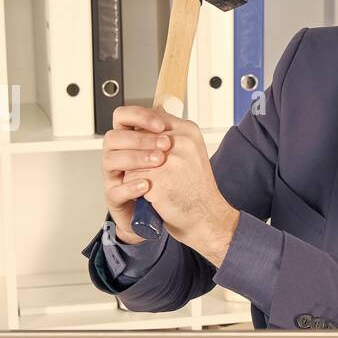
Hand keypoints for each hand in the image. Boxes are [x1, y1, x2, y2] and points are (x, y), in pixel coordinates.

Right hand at [100, 106, 172, 244]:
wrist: (173, 214)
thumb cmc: (170, 182)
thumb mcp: (172, 153)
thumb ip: (168, 134)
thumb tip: (174, 115)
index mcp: (129, 140)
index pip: (123, 118)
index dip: (140, 117)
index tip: (161, 125)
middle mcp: (117, 155)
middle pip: (115, 137)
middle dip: (141, 138)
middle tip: (165, 146)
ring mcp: (113, 177)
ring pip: (111, 160)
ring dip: (136, 158)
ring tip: (158, 162)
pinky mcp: (115, 198)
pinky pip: (115, 191)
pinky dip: (130, 186)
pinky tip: (147, 184)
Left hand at [111, 105, 240, 265]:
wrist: (207, 217)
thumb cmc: (197, 189)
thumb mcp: (191, 153)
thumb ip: (171, 136)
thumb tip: (143, 125)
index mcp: (188, 131)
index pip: (152, 120)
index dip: (143, 134)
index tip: (146, 147)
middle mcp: (179, 142)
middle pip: (139, 139)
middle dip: (137, 155)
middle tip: (150, 170)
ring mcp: (168, 161)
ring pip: (132, 160)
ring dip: (135, 172)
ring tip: (151, 182)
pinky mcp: (157, 180)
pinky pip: (130, 178)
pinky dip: (134, 188)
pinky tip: (149, 194)